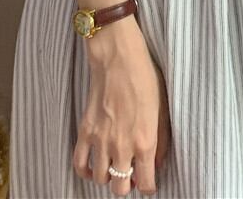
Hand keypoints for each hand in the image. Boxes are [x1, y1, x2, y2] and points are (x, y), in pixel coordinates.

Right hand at [72, 17, 171, 195]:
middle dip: (128, 184)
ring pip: (101, 180)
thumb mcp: (163, 109)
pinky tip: (94, 164)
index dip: (149, 186)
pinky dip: (86, 170)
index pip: (146, 183)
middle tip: (132, 172)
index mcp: (145, 141)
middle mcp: (121, 146)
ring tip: (115, 163)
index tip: (149, 180)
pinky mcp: (85, 131)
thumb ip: (160, 140)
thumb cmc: (144, 77)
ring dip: (109, 176)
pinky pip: (79, 165)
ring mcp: (100, 140)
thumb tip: (156, 162)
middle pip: (120, 189)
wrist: (118, 57)